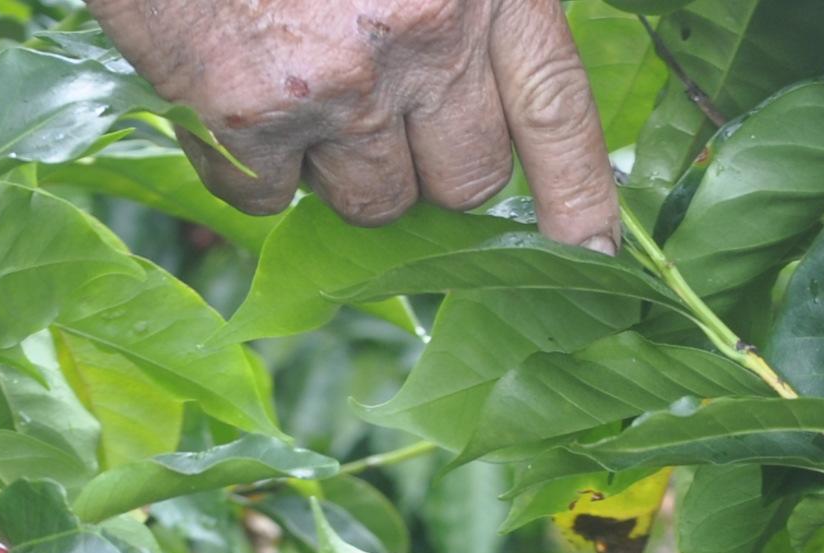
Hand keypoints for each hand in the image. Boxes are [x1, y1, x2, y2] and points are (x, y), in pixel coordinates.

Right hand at [88, 0, 616, 249]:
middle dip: (429, 165)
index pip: (557, 109)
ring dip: (338, 165)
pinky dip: (249, 164)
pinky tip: (229, 90)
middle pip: (466, 178)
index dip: (579, 195)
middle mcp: (427, 32)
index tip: (594, 256)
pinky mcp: (254, 110)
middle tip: (379, 105)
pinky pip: (269, 197)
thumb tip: (483, 97)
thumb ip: (459, 3)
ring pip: (372, 200)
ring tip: (296, 74)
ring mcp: (342, 79)